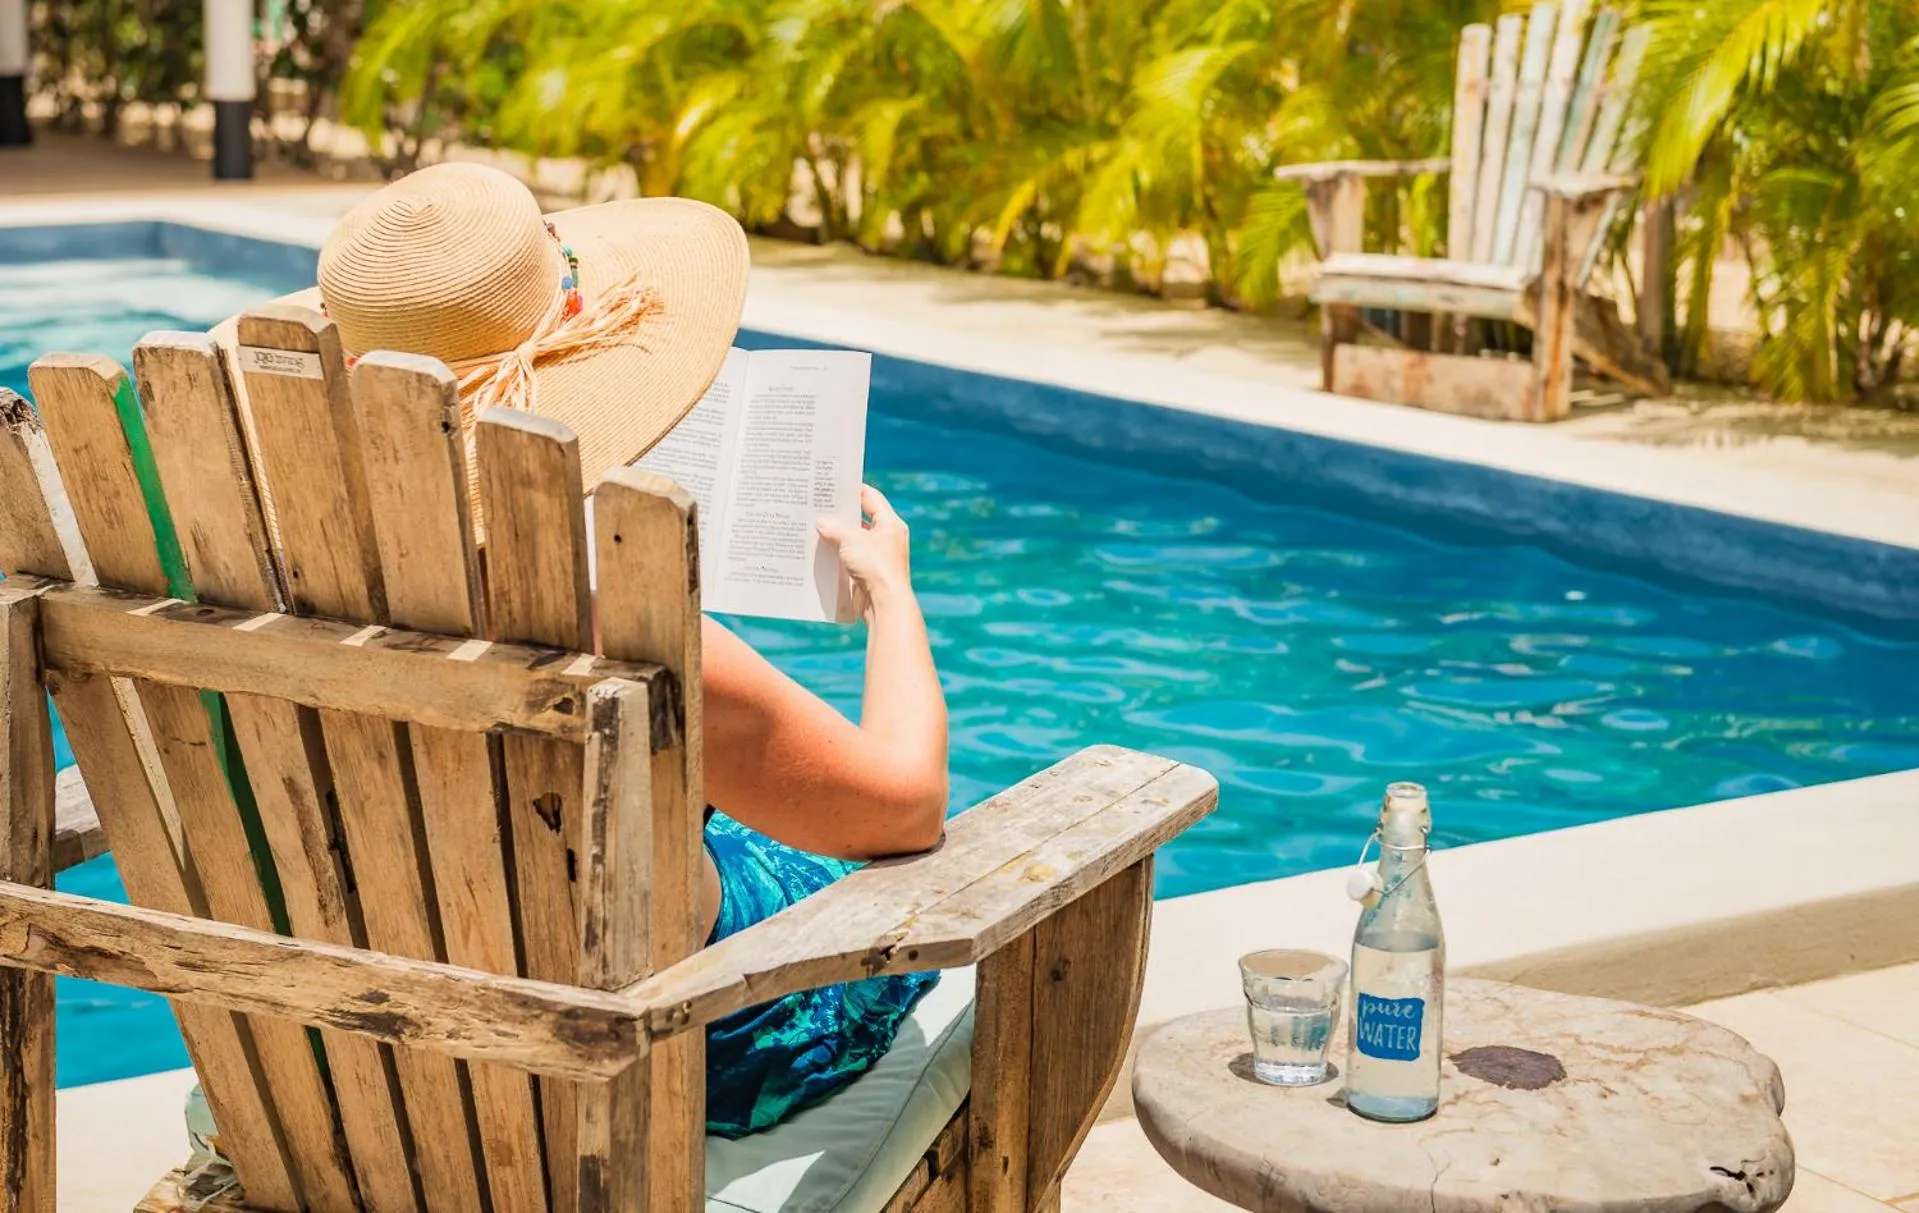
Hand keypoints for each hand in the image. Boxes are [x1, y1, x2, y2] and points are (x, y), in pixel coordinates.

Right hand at [817, 485, 913, 620]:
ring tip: (813, 527)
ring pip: (853, 540)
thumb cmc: (874, 567)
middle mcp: (886, 538)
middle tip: (818, 507)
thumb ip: (834, 527)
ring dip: (835, 536)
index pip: (871, 498)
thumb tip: (821, 523)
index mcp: (890, 523)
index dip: (852, 490)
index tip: (833, 486)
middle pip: (860, 519)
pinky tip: (819, 551)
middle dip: (839, 515)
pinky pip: (849, 558)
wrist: (885, 604)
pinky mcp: (868, 572)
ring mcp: (877, 556)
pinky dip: (836, 554)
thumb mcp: (851, 540)